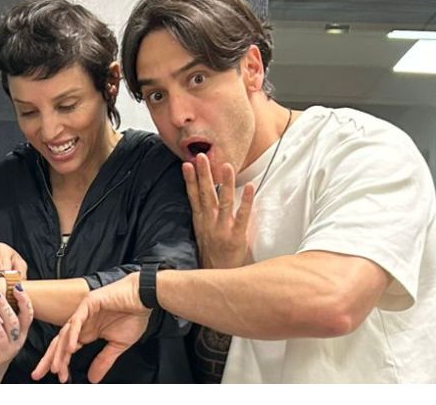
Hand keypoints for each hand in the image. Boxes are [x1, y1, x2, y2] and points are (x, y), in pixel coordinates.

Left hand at [0, 283, 32, 382]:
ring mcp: (5, 351)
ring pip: (0, 332)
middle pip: (13, 322)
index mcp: (22, 332)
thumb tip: (2, 285)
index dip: (24, 300)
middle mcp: (16, 342)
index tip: (17, 287)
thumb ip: (5, 312)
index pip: (28, 315)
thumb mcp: (5, 328)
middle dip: (4, 306)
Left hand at [31, 273, 149, 382]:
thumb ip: (104, 360)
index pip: (67, 348)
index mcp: (88, 331)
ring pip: (65, 333)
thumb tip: (94, 379)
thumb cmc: (134, 315)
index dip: (62, 363)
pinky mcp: (89, 303)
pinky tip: (69, 348)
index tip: (60, 378)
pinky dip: (72, 335)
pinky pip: (77, 320)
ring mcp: (83, 312)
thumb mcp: (118, 345)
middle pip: (60, 342)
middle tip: (39, 374)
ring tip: (56, 366)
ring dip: (60, 351)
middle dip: (49, 359)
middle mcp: (82, 322)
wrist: (144, 297)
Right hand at [185, 153, 255, 268]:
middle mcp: (209, 223)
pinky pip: (242, 216)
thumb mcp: (201, 236)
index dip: (189, 180)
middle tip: (201, 156)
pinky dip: (245, 201)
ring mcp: (222, 229)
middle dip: (203, 175)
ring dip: (224, 183)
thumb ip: (203, 219)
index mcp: (200, 222)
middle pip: (205, 194)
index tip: (186, 164)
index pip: (193, 197)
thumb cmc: (211, 257)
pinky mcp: (236, 236)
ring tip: (226, 166)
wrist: (217, 278)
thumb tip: (202, 202)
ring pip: (223, 202)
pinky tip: (249, 187)